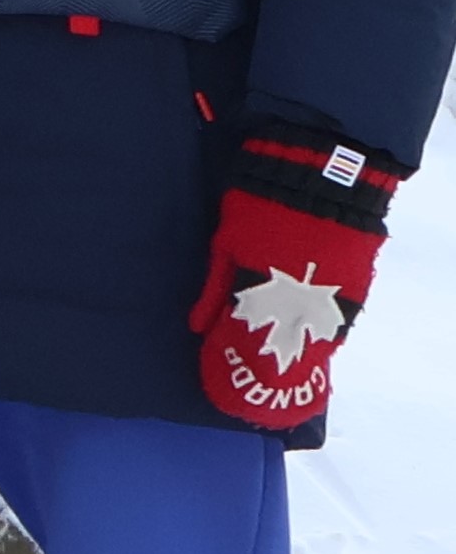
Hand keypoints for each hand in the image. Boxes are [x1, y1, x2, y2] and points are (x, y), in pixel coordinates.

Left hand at [198, 129, 398, 431]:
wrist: (317, 180)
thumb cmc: (259, 209)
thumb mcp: (225, 246)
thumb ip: (213, 291)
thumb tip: (196, 327)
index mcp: (262, 294)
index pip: (250, 343)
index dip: (240, 359)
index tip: (229, 371)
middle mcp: (298, 305)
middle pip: (286, 350)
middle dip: (272, 363)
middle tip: (260, 373)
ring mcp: (332, 300)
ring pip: (316, 342)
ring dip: (300, 350)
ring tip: (286, 358)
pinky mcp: (356, 291)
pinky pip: (340, 324)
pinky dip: (324, 333)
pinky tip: (311, 336)